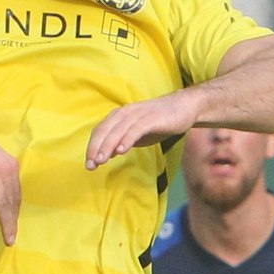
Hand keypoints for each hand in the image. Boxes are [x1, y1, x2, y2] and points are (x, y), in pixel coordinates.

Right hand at [0, 118, 20, 245]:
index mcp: (11, 165)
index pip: (17, 193)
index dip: (16, 211)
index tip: (14, 224)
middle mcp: (7, 169)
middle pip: (12, 201)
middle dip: (13, 222)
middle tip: (11, 239)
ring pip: (3, 203)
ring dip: (5, 223)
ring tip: (5, 238)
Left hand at [86, 92, 201, 169]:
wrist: (183, 108)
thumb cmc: (158, 122)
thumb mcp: (136, 134)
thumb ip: (121, 142)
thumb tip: (106, 154)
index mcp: (119, 116)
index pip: (100, 131)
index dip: (92, 147)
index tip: (89, 164)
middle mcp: (125, 113)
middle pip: (105, 131)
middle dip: (96, 148)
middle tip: (91, 165)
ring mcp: (138, 114)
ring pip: (118, 130)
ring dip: (108, 146)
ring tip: (101, 161)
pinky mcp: (151, 118)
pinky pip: (136, 129)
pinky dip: (127, 139)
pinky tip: (122, 151)